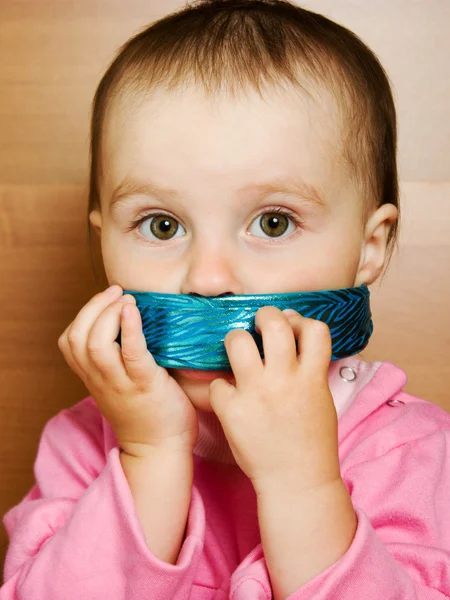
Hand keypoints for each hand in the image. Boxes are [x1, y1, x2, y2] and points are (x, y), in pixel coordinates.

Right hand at [57, 285, 197, 457]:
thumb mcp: (121, 385)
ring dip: (109, 313)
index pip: (69, 342)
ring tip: (127, 301)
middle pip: (78, 337)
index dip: (82, 315)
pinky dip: (130, 328)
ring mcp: (120, 383)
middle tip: (116, 292)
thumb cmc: (148, 413)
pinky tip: (133, 311)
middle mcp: (101, 379)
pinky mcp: (144, 385)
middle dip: (93, 306)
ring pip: (95, 343)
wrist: (160, 450)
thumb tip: (133, 323)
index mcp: (94, 377)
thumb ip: (118, 360)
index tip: (105, 300)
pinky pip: (130, 352)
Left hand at [209, 306, 340, 491]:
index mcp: (312, 378)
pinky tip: (229, 397)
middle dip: (265, 315)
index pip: (315, 328)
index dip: (302, 322)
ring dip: (235, 340)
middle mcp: (285, 380)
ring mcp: (256, 394)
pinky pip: (217, 383)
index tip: (292, 329)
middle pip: (274, 323)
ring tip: (238, 350)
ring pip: (237, 341)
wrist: (297, 481)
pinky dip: (221, 388)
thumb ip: (308, 365)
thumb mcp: (319, 397)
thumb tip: (290, 329)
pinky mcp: (232, 411)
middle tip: (259, 325)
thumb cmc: (310, 439)